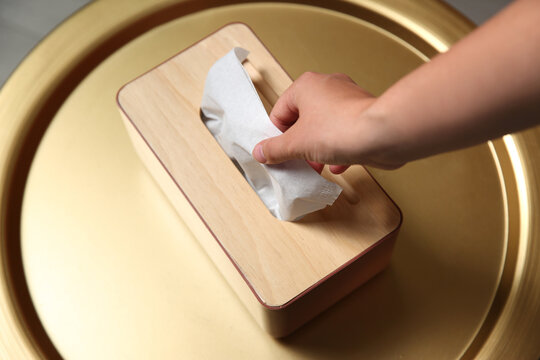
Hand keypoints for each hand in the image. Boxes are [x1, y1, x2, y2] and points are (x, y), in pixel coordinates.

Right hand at [252, 72, 405, 172]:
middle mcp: (327, 86)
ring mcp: (348, 99)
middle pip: (302, 120)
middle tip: (298, 162)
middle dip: (299, 145)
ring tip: (317, 167)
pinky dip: (338, 149)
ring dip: (317, 150)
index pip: (280, 112)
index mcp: (305, 86)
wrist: (383, 134)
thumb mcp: (298, 144)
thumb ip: (276, 149)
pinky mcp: (364, 114)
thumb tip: (260, 152)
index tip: (277, 154)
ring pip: (324, 127)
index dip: (276, 136)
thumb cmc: (339, 130)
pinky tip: (337, 166)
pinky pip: (344, 132)